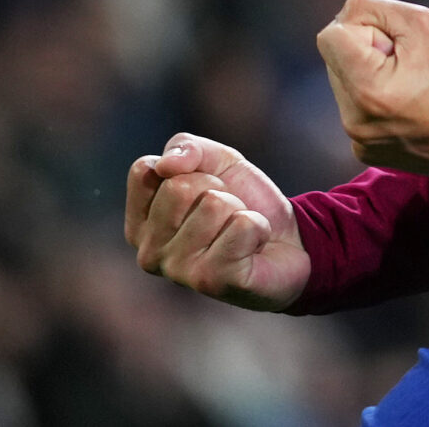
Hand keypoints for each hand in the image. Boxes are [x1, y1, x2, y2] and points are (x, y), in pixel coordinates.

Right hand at [124, 134, 309, 310]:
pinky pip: (242, 226)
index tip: (205, 185)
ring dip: (240, 209)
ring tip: (240, 230)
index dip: (188, 166)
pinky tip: (253, 247)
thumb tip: (164, 164)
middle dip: (218, 188)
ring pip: (213, 204)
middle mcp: (149, 251)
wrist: (288, 241)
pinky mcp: (211, 281)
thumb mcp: (216, 160)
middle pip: (179, 186)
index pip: (144, 170)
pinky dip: (258, 226)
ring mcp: (177, 270)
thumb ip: (186, 147)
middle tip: (230, 211)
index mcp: (140, 222)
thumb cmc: (243, 200)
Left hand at [316, 0, 428, 175]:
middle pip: (335, 61)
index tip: (395, 42)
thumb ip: (372, 10)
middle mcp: (355, 122)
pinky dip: (373, 101)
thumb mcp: (421, 22)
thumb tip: (342, 20)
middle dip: (364, 52)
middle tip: (407, 63)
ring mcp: (360, 142)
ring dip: (367, 76)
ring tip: (410, 85)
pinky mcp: (366, 153)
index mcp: (367, 89)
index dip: (363, 28)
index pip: (330, 36)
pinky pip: (356, 111)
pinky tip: (407, 105)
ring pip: (344, 85)